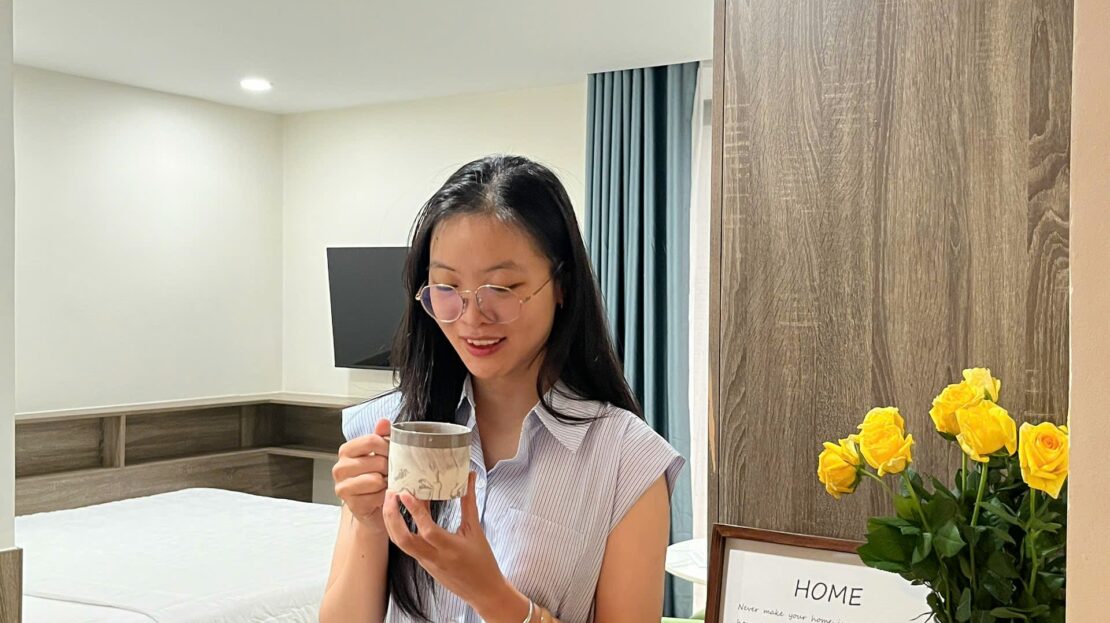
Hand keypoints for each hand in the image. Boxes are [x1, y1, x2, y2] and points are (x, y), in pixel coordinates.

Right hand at [332, 418, 390, 532]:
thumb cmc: (377, 476)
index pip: (370, 441)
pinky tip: (383, 496)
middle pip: (376, 461)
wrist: (374, 506)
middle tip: (393, 472)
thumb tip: (383, 421)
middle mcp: (340, 468)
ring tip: (388, 483)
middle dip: (390, 467)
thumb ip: (381, 436)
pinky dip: (384, 497)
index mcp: (346, 451)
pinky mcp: (351, 504)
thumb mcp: (380, 453)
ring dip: (387, 483)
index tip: (394, 453)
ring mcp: (343, 487)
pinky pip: (375, 497)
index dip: (388, 447)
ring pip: (375, 480)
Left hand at [382, 472, 527, 620]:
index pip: (427, 530)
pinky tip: (402, 515)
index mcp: (450, 548)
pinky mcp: (423, 564)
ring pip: (400, 544)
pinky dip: (400, 528)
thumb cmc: (483, 561)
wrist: (483, 591)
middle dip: (392, 516)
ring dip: (392, 522)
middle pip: (403, 539)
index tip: (405, 494)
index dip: (415, 511)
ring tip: (391, 501)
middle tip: (391, 494)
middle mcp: (434, 557)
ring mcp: (426, 562)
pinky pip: (407, 545)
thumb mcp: (476, 530)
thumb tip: (470, 477)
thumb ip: (469, 503)